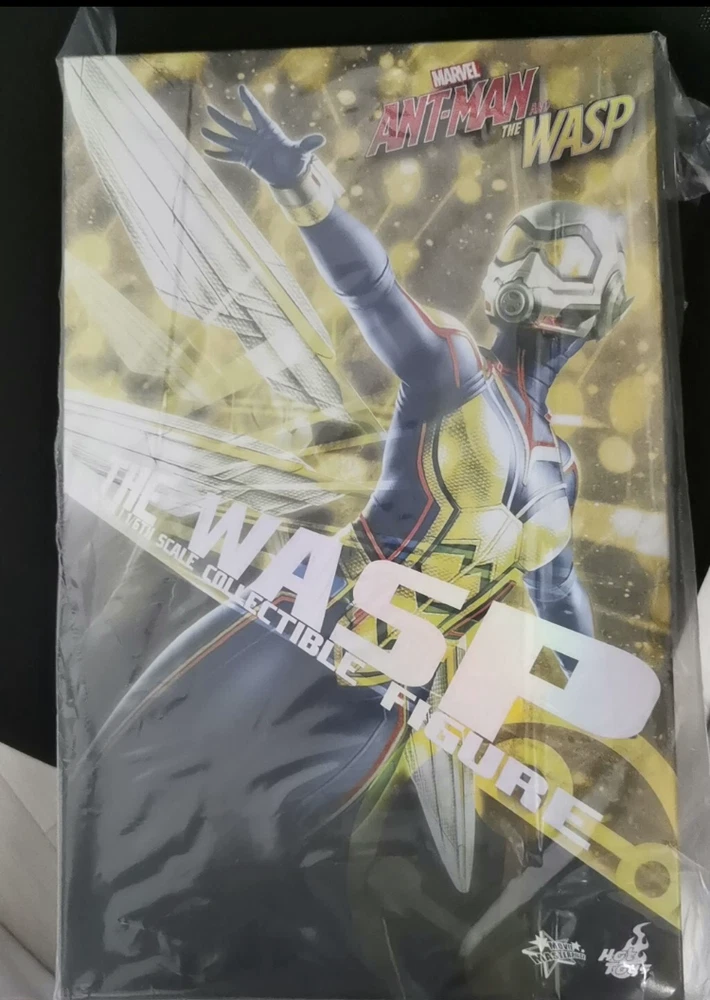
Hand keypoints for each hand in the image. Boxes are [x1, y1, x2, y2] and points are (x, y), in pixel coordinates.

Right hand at [202, 85, 324, 188]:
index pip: (256, 113)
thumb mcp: (302, 152)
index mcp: (268, 131)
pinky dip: (219, 155)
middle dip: (222, 118)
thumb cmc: (296, 160)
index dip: (249, 102)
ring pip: (229, 140)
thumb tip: (320, 140)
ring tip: (202, 130)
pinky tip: (207, 152)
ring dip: (216, 136)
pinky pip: (230, 157)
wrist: (290, 175)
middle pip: (235, 126)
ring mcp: (249, 148)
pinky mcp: (246, 160)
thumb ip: (307, 145)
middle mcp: (256, 137)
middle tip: (209, 107)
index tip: (241, 89)